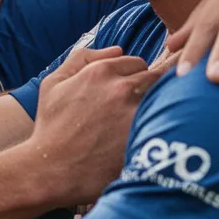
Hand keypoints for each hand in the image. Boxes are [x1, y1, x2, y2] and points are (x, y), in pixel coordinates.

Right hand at [31, 46, 163, 206]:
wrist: (51, 169)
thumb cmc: (51, 127)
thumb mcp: (53, 84)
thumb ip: (81, 58)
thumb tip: (117, 49)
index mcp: (100, 71)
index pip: (137, 62)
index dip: (134, 76)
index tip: (127, 92)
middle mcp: (121, 87)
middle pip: (155, 77)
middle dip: (149, 89)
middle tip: (136, 108)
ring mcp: (135, 113)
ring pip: (164, 99)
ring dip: (159, 107)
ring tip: (149, 121)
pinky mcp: (145, 138)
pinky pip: (167, 124)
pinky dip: (162, 128)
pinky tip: (152, 138)